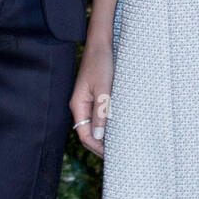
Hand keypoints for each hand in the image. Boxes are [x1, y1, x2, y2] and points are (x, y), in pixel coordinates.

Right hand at [69, 42, 113, 157]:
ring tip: (119, 144)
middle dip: (100, 145)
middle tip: (117, 154)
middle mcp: (80, 105)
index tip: (112, 155)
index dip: (96, 147)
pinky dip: (106, 124)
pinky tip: (118, 126)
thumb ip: (100, 112)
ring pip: (93, 125)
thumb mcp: (103, 88)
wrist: (101, 43)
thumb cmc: (101, 62)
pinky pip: (98, 115)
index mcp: (78, 105)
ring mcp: (87, 100)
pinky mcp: (95, 95)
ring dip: (104, 135)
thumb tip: (98, 137)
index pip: (84, 135)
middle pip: (87, 132)